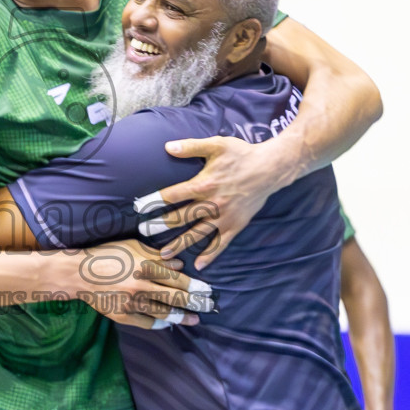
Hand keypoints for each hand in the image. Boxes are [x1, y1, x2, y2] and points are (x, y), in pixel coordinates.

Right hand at [66, 239, 213, 329]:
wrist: (77, 273)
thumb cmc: (106, 254)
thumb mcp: (132, 246)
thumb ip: (157, 256)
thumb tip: (179, 264)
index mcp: (145, 267)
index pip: (178, 280)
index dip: (195, 287)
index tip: (208, 291)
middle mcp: (141, 287)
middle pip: (175, 298)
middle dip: (195, 304)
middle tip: (209, 307)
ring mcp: (132, 303)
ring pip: (163, 313)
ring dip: (181, 316)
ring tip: (194, 319)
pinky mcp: (122, 315)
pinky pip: (146, 322)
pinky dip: (160, 324)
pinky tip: (169, 323)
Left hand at [144, 135, 290, 269]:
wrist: (271, 168)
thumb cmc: (242, 154)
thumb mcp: (217, 144)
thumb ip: (191, 147)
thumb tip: (167, 146)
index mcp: (204, 183)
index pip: (173, 194)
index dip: (154, 201)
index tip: (138, 208)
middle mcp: (212, 203)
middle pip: (181, 217)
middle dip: (160, 224)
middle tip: (143, 232)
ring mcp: (224, 216)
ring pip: (198, 234)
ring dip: (180, 244)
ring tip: (164, 254)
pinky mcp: (236, 225)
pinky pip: (221, 243)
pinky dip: (211, 255)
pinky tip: (199, 264)